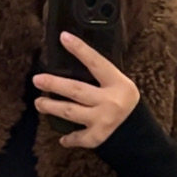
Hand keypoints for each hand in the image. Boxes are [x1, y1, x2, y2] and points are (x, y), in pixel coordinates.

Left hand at [32, 31, 138, 147]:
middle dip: (54, 84)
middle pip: (76, 89)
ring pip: (71, 112)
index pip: (96, 62)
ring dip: (51, 107)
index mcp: (117, 83)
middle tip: (37, 80)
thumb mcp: (119, 84)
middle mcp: (111, 101)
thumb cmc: (124, 103)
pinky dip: (69, 138)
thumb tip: (70, 61)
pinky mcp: (99, 137)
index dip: (80, 49)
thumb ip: (100, 76)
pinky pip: (79, 137)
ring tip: (39, 102)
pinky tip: (62, 138)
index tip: (63, 37)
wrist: (139, 133)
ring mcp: (104, 119)